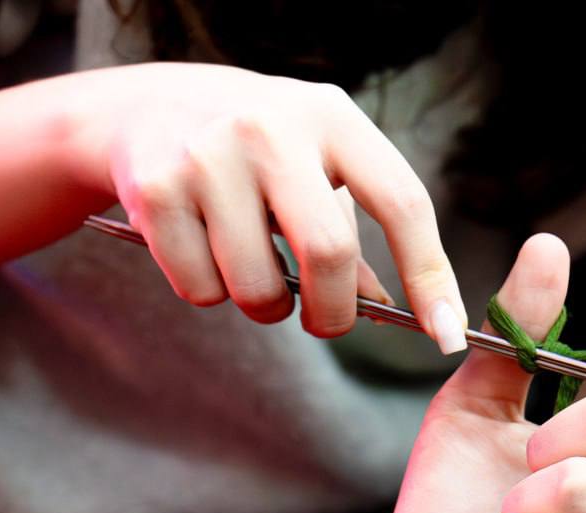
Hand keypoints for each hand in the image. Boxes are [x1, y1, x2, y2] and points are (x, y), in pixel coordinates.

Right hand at [71, 63, 466, 349]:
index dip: (430, 275)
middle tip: (325, 321)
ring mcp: (209, 154)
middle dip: (333, 312)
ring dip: (264, 307)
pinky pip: (200, 288)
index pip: (403, 203)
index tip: (447, 333)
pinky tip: (202, 248)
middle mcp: (272, 127)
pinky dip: (208, 292)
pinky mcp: (156, 188)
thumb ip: (353, 234)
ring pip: (257, 286)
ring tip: (251, 271)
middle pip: (330, 252)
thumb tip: (389, 309)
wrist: (138, 106)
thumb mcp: (313, 166)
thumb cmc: (250, 148)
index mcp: (331, 117)